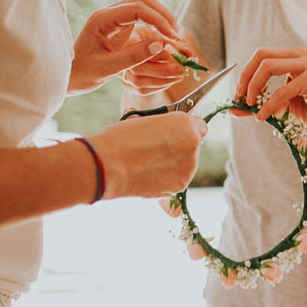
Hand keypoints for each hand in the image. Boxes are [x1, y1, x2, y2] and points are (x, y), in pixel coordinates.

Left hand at [69, 0, 180, 93]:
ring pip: (145, 3)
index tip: (172, 38)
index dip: (159, 21)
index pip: (138, 8)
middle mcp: (108, 13)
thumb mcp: (107, 69)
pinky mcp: (120, 24)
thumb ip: (133, 57)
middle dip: (164, 15)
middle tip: (176, 36)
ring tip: (172, 36)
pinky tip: (163, 37)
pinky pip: (143, 14)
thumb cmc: (82, 74)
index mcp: (102, 20)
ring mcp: (114, 17)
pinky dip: (156, 21)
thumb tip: (160, 45)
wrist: (68, 76)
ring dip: (162, 16)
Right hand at [88, 113, 207, 198]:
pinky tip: (148, 174)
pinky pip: (176, 179)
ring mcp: (188, 167)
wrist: (107, 165)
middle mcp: (192, 144)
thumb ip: (164, 125)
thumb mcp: (144, 121)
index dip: (185, 130)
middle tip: (155, 150)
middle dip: (177, 148)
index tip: (175, 133)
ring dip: (172, 164)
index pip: (199, 126)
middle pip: (191, 146)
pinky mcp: (180, 185)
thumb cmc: (119, 139)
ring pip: (185, 164)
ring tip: (147, 164)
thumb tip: (166, 132)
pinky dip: (166, 179)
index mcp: (185, 123)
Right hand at [120, 42, 190, 96]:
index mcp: (127, 41)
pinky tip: (170, 81)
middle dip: (163, 71)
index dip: (154, 54)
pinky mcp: (128, 85)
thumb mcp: (163, 36)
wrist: (141, 49)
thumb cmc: (152, 39)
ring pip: (139, 82)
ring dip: (164, 81)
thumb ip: (177, 44)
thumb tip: (189, 53)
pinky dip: (159, 86)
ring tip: (179, 76)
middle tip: (180, 70)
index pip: (135, 49)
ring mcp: (122, 73)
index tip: (168, 54)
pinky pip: (143, 90)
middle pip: (137, 69)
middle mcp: (120, 58)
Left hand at [235, 47, 306, 126]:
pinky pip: (281, 91)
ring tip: (250, 105)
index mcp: (294, 55)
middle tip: (240, 97)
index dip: (246, 72)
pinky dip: (268, 105)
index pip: (261, 55)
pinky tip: (263, 116)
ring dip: (254, 88)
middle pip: (261, 56)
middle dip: (245, 77)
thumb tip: (235, 109)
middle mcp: (300, 54)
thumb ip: (261, 103)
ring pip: (268, 67)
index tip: (239, 92)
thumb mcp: (283, 103)